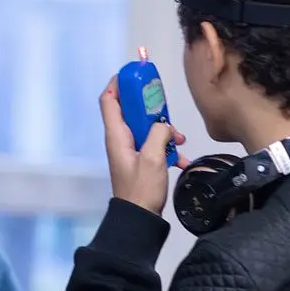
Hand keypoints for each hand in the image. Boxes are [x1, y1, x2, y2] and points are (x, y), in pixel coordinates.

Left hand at [100, 75, 188, 215]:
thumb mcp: (153, 158)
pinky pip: (153, 144)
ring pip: (146, 126)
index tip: (133, 73)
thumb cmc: (141, 189)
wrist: (139, 217)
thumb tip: (164, 125)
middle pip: (131, 110)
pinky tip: (181, 158)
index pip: (108, 100)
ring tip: (179, 140)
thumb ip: (159, 134)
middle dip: (150, 106)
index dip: (117, 83)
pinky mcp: (139, 159)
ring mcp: (129, 149)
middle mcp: (119, 138)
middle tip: (165, 106)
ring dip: (164, 130)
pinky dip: (167, 147)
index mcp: (116, 135)